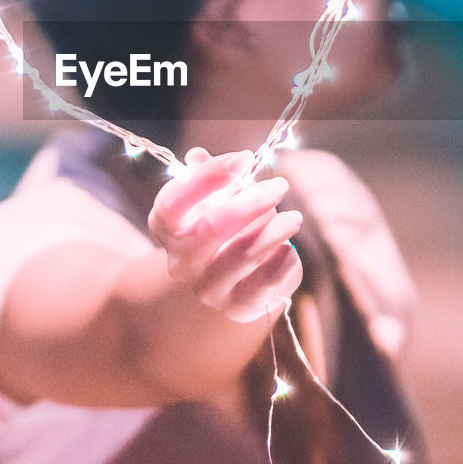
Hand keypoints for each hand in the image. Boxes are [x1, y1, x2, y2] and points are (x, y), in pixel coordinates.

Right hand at [148, 147, 303, 322]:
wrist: (229, 281)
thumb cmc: (223, 228)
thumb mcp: (213, 200)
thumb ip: (208, 178)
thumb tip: (197, 156)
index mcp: (167, 229)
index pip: (174, 202)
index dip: (208, 177)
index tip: (244, 159)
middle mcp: (180, 262)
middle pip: (211, 228)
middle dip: (251, 202)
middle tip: (280, 185)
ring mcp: (207, 288)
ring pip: (242, 256)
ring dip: (273, 231)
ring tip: (294, 217)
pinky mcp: (237, 307)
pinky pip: (263, 286)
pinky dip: (281, 263)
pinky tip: (290, 249)